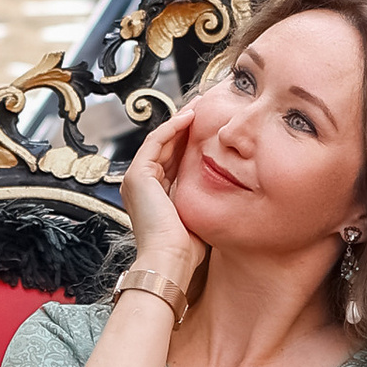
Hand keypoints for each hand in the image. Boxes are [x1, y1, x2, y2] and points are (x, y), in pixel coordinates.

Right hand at [120, 108, 210, 292]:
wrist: (170, 261)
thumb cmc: (187, 249)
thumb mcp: (199, 214)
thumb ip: (204, 197)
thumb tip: (229, 186)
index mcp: (155, 194)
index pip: (174, 159)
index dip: (191, 141)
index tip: (210, 125)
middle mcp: (142, 184)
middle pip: (166, 146)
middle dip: (186, 126)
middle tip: (206, 107)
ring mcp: (137, 179)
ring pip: (160, 140)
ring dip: (180, 121)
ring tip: (200, 105)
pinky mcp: (137, 175)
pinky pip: (155, 142)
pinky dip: (172, 128)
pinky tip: (190, 117)